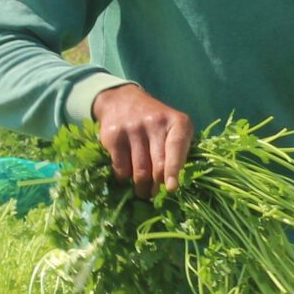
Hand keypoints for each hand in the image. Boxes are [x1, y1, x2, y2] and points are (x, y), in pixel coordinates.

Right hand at [92, 83, 193, 197]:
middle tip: (153, 193)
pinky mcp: (114, 137)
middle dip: (156, 186)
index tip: (171, 188)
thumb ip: (179, 150)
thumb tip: (172, 184)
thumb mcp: (173, 128)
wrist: (122, 100)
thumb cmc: (155, 122)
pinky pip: (121, 168)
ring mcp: (133, 129)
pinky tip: (127, 174)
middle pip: (157, 165)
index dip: (174, 170)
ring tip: (142, 190)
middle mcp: (155, 123)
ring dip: (141, 186)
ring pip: (139, 171)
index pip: (176, 147)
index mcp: (177, 122)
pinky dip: (124, 177)